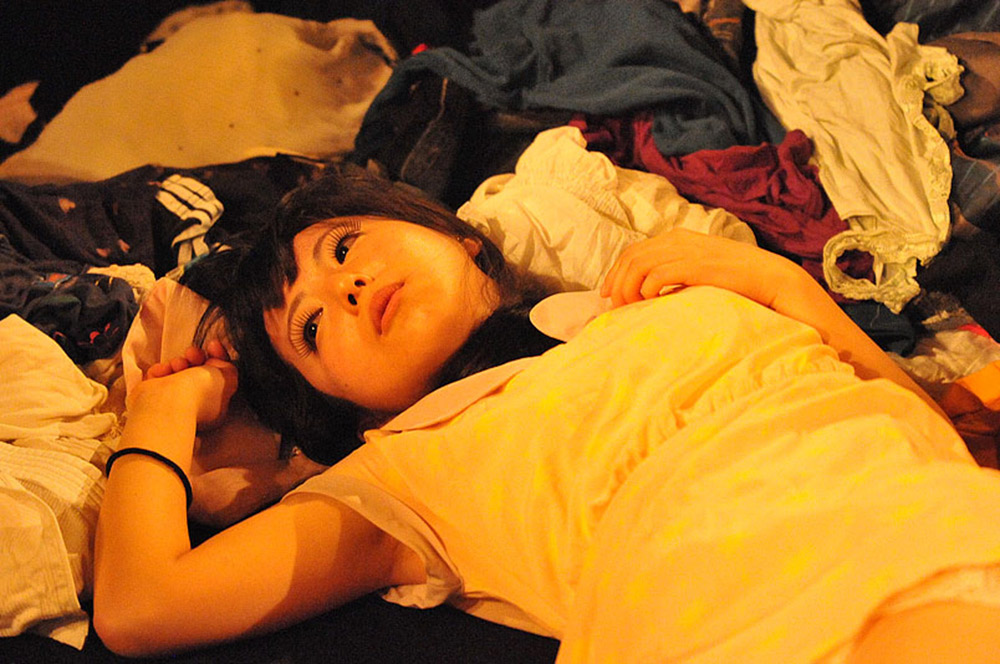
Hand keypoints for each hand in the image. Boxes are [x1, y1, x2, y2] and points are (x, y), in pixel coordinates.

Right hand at [137, 340, 237, 429]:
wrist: (166, 402)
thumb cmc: (200, 392)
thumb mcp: (228, 378)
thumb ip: (228, 369)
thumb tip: (217, 364)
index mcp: (216, 405)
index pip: (220, 377)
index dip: (218, 357)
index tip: (213, 345)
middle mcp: (195, 405)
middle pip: (198, 371)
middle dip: (196, 357)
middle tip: (193, 353)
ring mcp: (173, 400)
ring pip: (178, 372)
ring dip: (179, 362)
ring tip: (178, 365)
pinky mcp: (153, 396)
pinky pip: (159, 375)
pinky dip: (161, 370)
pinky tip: (164, 371)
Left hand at [600, 228, 804, 309]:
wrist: (770, 277)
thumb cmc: (735, 280)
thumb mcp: (699, 270)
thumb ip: (675, 273)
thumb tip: (648, 292)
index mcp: (677, 238)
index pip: (633, 251)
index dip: (615, 273)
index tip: (608, 295)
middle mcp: (677, 239)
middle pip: (630, 258)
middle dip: (616, 284)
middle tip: (615, 308)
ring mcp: (686, 250)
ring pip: (637, 266)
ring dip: (627, 289)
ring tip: (631, 309)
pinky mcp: (694, 265)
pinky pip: (656, 276)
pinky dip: (646, 291)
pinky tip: (651, 304)